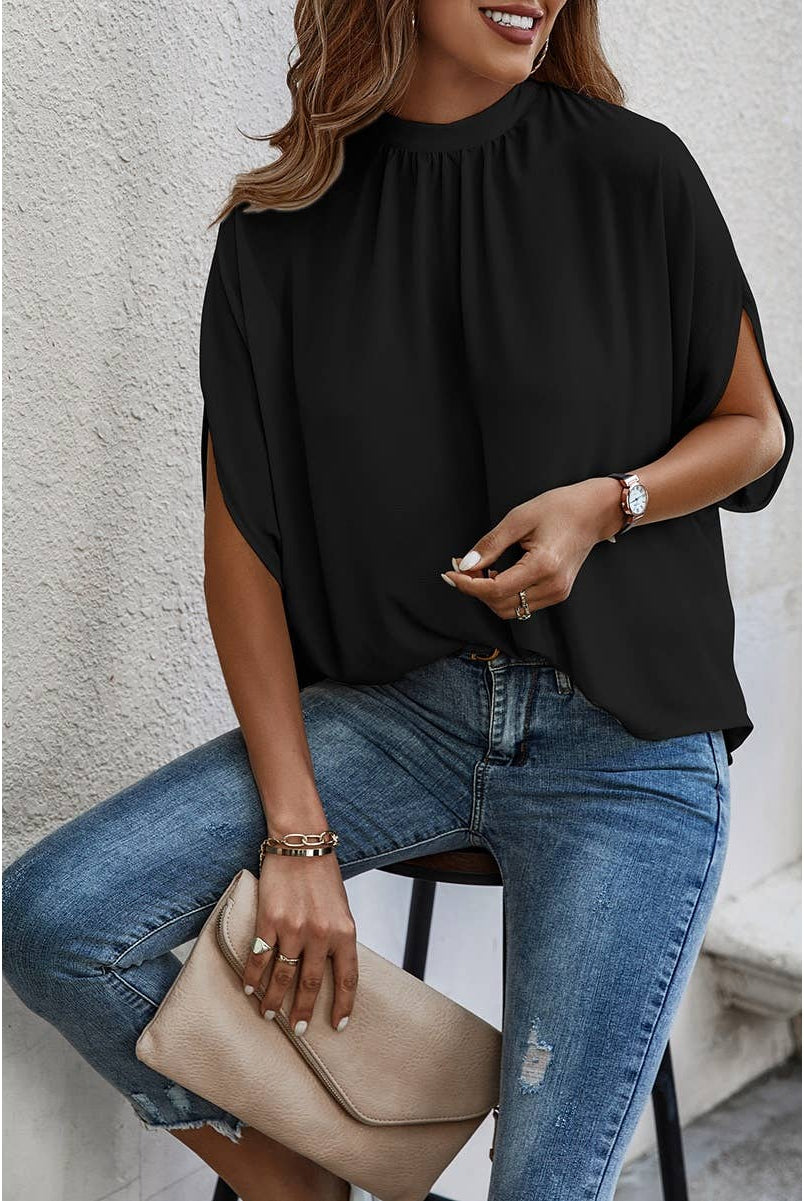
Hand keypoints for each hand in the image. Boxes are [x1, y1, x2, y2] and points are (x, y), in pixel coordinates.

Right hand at [242, 842, 357, 1034]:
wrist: (300, 843)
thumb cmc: (322, 874)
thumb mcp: (341, 907)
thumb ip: (337, 936)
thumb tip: (330, 967)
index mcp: (344, 931)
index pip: (347, 978)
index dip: (343, 1005)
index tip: (338, 1025)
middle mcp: (321, 933)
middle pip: (311, 983)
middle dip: (303, 1010)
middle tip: (299, 1030)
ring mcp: (294, 928)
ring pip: (283, 975)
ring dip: (274, 999)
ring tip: (270, 1014)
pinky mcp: (269, 920)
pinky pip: (260, 956)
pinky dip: (253, 976)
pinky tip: (249, 988)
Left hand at [441, 477, 622, 617]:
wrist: (594, 512)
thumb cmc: (560, 508)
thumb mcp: (519, 518)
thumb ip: (490, 544)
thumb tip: (464, 564)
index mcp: (544, 565)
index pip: (496, 589)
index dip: (468, 585)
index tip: (450, 573)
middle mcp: (553, 586)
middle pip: (500, 604)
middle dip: (475, 590)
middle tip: (460, 568)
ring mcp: (557, 593)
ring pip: (511, 610)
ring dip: (488, 595)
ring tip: (478, 571)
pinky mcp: (558, 593)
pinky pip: (522, 604)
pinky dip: (504, 595)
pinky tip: (496, 575)